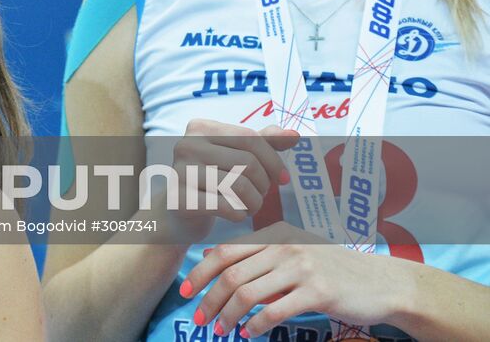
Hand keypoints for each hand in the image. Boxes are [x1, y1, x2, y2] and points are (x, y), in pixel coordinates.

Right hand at [158, 120, 297, 243]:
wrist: (178, 210)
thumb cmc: (212, 179)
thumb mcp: (236, 155)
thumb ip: (263, 143)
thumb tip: (294, 135)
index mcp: (200, 128)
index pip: (250, 138)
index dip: (274, 160)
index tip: (283, 178)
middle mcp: (187, 145)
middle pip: (248, 163)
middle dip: (264, 184)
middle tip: (260, 195)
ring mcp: (181, 172)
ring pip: (239, 186)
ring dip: (254, 202)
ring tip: (251, 206)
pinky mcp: (181, 200)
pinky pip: (226, 207)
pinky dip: (239, 214)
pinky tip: (236, 214)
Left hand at [180, 222, 401, 337]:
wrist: (384, 282)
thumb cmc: (335, 270)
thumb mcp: (295, 252)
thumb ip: (258, 254)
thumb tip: (212, 254)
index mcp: (276, 237)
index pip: (226, 252)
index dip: (201, 272)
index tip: (185, 290)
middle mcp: (286, 248)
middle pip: (232, 275)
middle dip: (209, 298)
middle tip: (198, 318)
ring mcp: (302, 269)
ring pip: (249, 294)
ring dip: (228, 316)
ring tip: (220, 330)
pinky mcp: (318, 292)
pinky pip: (275, 311)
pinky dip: (256, 325)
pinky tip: (248, 334)